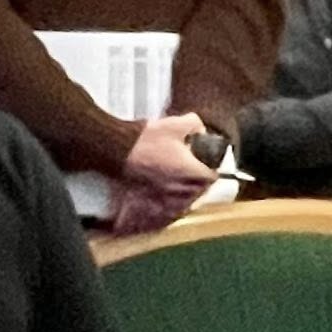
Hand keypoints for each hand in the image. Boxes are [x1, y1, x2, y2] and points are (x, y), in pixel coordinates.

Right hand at [111, 114, 215, 235]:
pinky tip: (169, 197)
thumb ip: (194, 124)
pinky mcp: (150, 197)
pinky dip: (172, 205)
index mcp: (188, 170)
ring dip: (188, 194)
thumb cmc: (147, 138)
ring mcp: (164, 194)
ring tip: (186, 186)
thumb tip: (201, 129)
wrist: (119, 149)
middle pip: (199, 191)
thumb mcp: (175, 124)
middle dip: (201, 182)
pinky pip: (166, 208)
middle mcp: (179, 186)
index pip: (211, 177)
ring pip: (184, 201)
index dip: (212, 169)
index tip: (209, 164)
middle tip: (198, 173)